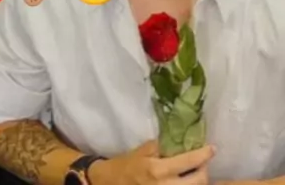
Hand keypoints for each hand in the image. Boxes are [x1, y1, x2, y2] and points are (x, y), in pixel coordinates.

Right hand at [89, 140, 214, 184]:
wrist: (108, 183)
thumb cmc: (125, 165)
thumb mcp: (142, 151)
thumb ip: (161, 147)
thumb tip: (179, 141)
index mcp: (158, 170)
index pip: (188, 162)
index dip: (203, 155)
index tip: (212, 149)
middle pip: (197, 182)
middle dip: (205, 172)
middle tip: (205, 163)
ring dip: (198, 182)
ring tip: (198, 174)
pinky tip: (187, 182)